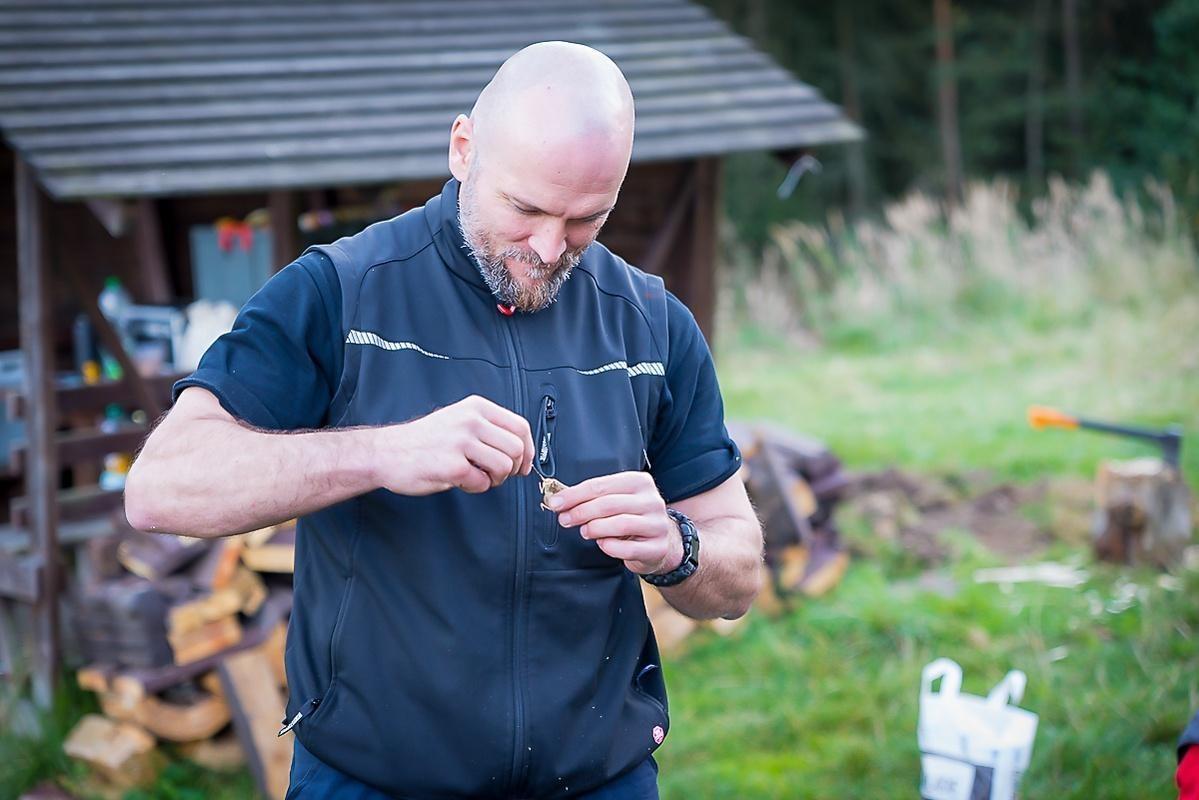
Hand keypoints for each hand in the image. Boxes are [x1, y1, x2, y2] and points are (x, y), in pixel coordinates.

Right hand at [371, 395, 533, 495]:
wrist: (386, 452)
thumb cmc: (425, 441)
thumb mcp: (459, 420)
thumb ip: (488, 429)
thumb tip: (522, 452)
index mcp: (476, 407)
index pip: (520, 427)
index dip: (529, 450)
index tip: (523, 465)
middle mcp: (471, 420)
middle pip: (517, 449)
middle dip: (512, 468)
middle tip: (495, 475)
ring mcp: (461, 442)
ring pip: (505, 466)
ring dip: (495, 479)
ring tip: (476, 477)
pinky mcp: (453, 465)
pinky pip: (483, 483)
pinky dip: (476, 488)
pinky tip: (461, 481)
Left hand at [547, 471, 683, 574]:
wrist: (661, 542)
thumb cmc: (631, 517)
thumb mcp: (617, 500)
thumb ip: (593, 497)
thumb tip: (560, 500)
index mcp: (639, 482)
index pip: (601, 485)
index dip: (575, 495)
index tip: (555, 503)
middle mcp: (652, 500)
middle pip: (608, 504)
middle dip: (581, 512)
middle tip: (564, 519)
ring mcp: (657, 524)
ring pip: (619, 524)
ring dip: (594, 528)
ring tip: (584, 531)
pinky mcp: (657, 547)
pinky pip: (628, 548)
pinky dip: (609, 547)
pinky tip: (603, 544)